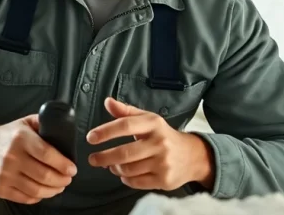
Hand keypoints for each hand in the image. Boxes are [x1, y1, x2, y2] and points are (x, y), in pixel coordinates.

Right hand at [0, 116, 76, 203]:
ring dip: (53, 190)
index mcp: (20, 138)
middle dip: (62, 180)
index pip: (48, 154)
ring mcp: (4, 175)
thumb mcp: (24, 122)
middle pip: (45, 175)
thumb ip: (43, 122)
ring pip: (36, 190)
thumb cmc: (5, 135)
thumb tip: (63, 127)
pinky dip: (38, 197)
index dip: (64, 164)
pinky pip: (25, 198)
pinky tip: (43, 191)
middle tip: (68, 179)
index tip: (72, 169)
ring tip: (59, 186)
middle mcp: (12, 157)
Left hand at [86, 98, 214, 190]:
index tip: (91, 138)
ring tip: (112, 165)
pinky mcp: (164, 180)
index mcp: (153, 124)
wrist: (192, 156)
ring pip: (128, 169)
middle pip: (124, 153)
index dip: (105, 132)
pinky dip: (126, 179)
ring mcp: (163, 163)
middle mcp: (159, 142)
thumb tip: (107, 101)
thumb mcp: (148, 119)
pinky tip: (125, 174)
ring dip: (115, 168)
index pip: (125, 125)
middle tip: (93, 159)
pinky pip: (136, 182)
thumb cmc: (163, 135)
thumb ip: (126, 112)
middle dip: (104, 157)